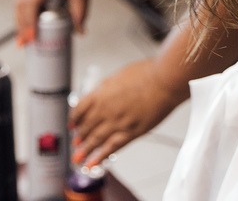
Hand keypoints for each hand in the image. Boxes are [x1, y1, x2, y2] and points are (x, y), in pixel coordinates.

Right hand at [14, 0, 93, 45]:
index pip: (31, 4)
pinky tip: (27, 23)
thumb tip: (80, 32)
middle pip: (20, 5)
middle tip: (24, 43)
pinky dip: (23, 11)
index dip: (29, 22)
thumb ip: (80, 12)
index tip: (32, 38)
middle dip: (21, 25)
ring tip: (23, 37)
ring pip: (18, 1)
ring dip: (19, 19)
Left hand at [70, 58, 187, 166]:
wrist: (164, 80)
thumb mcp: (118, 76)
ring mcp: (117, 123)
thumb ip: (106, 88)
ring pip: (95, 140)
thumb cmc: (147, 73)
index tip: (72, 124)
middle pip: (86, 127)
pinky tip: (93, 163)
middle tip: (76, 142)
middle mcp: (105, 110)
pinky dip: (100, 157)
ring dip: (85, 150)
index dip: (74, 119)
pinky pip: (111, 148)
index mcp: (101, 94)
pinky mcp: (131, 132)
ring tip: (78, 157)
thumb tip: (98, 95)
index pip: (79, 110)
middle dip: (80, 136)